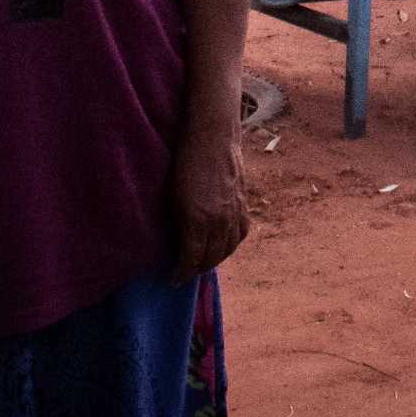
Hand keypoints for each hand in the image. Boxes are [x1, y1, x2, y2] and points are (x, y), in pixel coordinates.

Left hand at [169, 127, 248, 280]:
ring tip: (204, 261)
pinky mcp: (243, 202)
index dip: (181, 273)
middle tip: (186, 273)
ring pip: (228, 248)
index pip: (191, 259)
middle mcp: (219, 221)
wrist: (212, 136)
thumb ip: (178, 222)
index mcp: (197, 220)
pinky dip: (232, 243)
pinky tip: (224, 244)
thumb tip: (176, 242)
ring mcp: (234, 212)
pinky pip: (241, 232)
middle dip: (197, 269)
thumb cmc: (183, 161)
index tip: (173, 280)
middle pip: (211, 257)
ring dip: (216, 258)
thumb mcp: (172, 195)